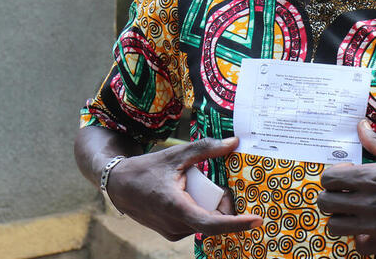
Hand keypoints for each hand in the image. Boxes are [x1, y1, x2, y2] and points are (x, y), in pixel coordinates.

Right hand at [106, 137, 262, 240]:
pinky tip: (195, 196)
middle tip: (224, 187)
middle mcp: (175, 225)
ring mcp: (172, 232)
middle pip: (213, 221)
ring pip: (205, 223)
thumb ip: (206, 149)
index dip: (236, 223)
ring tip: (201, 187)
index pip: (211, 223)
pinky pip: (195, 224)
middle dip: (225, 206)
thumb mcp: (177, 155)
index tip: (256, 220)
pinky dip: (202, 211)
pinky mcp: (171, 233)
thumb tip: (234, 142)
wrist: (119, 185)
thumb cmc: (147, 169)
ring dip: (212, 208)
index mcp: (176, 207)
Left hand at [317, 121, 375, 254]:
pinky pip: (358, 246)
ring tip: (353, 209)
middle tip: (345, 191)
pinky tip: (370, 226)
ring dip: (340, 216)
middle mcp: (370, 204)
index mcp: (373, 178)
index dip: (333, 174)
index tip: (347, 172)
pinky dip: (359, 237)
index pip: (329, 179)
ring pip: (335, 226)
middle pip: (325, 203)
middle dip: (330, 194)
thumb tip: (361, 126)